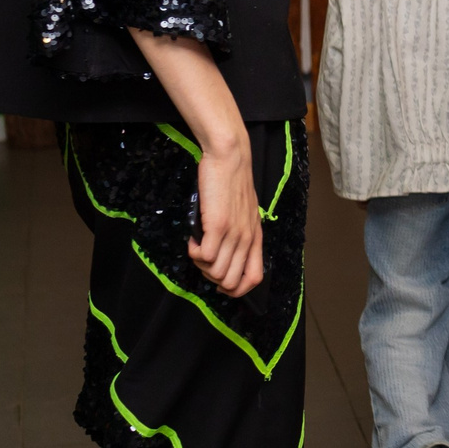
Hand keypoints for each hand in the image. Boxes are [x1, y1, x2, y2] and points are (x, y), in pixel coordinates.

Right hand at [191, 139, 263, 297]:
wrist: (230, 159)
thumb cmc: (233, 185)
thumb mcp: (245, 214)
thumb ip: (241, 234)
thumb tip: (226, 254)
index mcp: (256, 238)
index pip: (254, 278)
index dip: (236, 289)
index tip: (219, 282)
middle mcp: (247, 240)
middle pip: (230, 282)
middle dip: (211, 278)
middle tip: (203, 259)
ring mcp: (233, 234)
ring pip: (215, 273)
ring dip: (200, 265)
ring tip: (197, 246)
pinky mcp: (217, 226)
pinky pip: (203, 256)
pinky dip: (193, 253)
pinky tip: (192, 239)